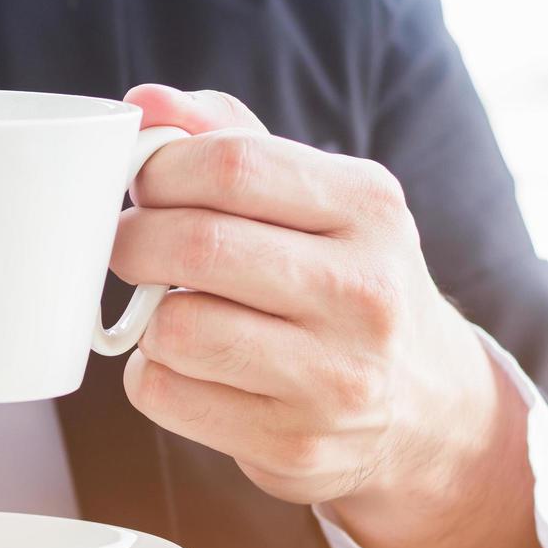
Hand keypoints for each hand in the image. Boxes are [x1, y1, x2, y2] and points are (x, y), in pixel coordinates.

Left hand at [112, 85, 538, 547]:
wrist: (420, 406)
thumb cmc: (340, 281)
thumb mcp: (311, 195)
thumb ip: (225, 136)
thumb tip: (142, 103)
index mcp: (367, 209)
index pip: (232, 164)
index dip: (158, 172)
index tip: (141, 187)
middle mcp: (362, 291)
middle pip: (195, 247)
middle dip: (133, 243)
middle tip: (128, 248)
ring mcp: (333, 377)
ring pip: (174, 330)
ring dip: (146, 320)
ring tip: (171, 312)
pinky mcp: (294, 444)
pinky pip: (166, 395)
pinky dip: (151, 376)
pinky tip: (187, 366)